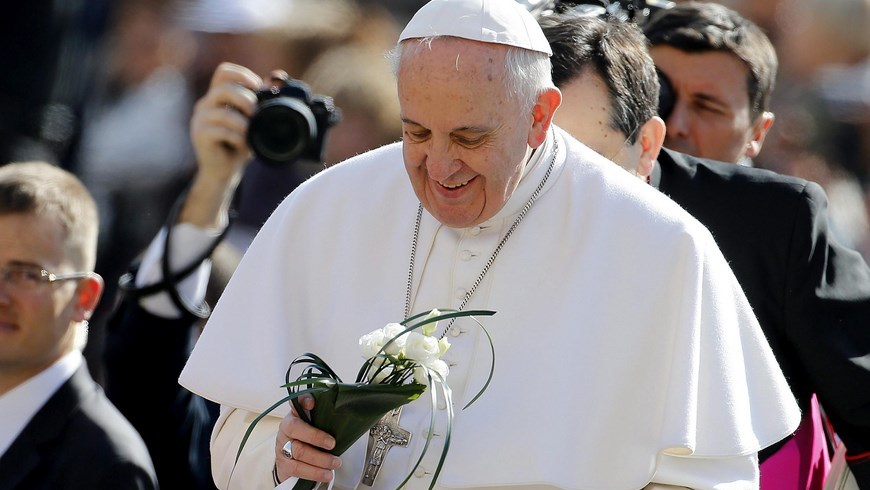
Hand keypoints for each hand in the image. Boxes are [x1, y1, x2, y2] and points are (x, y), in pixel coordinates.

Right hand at [190, 62, 260, 183]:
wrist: (224, 171)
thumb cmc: (238, 145)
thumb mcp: (252, 122)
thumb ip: (260, 102)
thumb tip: (278, 79)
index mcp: (217, 96)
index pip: (224, 72)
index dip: (242, 74)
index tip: (258, 87)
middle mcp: (205, 104)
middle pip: (223, 88)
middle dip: (245, 99)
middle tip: (256, 114)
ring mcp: (200, 119)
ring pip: (221, 112)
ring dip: (242, 123)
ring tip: (250, 133)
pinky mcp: (200, 135)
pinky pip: (219, 131)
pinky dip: (236, 137)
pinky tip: (243, 144)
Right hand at [274, 394, 342, 482]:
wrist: (292, 460)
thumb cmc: (307, 440)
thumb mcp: (315, 427)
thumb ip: (325, 421)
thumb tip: (347, 419)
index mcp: (295, 416)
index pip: (296, 403)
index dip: (303, 401)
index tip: (312, 403)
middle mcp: (287, 428)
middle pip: (296, 429)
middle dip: (316, 437)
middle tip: (332, 443)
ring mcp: (283, 446)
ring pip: (299, 451)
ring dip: (320, 459)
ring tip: (335, 463)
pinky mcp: (284, 463)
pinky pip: (298, 468)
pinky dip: (314, 473)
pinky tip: (326, 474)